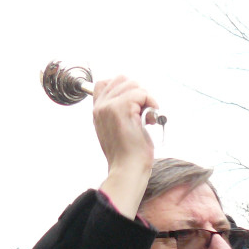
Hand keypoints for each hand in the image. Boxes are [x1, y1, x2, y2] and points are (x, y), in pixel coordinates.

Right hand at [92, 75, 157, 217]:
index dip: (126, 90)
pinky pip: (141, 93)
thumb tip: (136, 102)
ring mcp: (109, 106)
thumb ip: (119, 113)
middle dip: (139, 93)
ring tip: (147, 118)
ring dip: (146, 99)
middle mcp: (100, 106)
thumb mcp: (118, 130)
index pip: (106, 83)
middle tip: (144, 112)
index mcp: (98, 111)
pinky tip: (150, 119)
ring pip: (133, 85)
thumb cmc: (128, 154)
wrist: (127, 168)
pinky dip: (151, 103)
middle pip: (122, 80)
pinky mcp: (120, 108)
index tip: (136, 107)